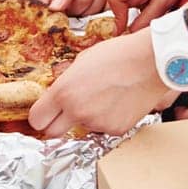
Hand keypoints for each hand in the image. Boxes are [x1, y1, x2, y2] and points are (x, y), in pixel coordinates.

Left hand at [29, 29, 170, 136]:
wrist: (150, 62)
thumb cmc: (117, 55)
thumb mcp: (81, 61)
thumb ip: (66, 82)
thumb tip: (59, 94)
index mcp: (64, 92)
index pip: (37, 119)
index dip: (39, 116)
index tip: (44, 113)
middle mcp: (77, 111)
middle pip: (52, 133)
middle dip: (55, 124)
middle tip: (64, 113)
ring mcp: (97, 123)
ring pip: (82, 128)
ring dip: (86, 117)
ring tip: (104, 95)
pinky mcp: (116, 130)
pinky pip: (103, 128)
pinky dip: (106, 119)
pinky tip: (117, 101)